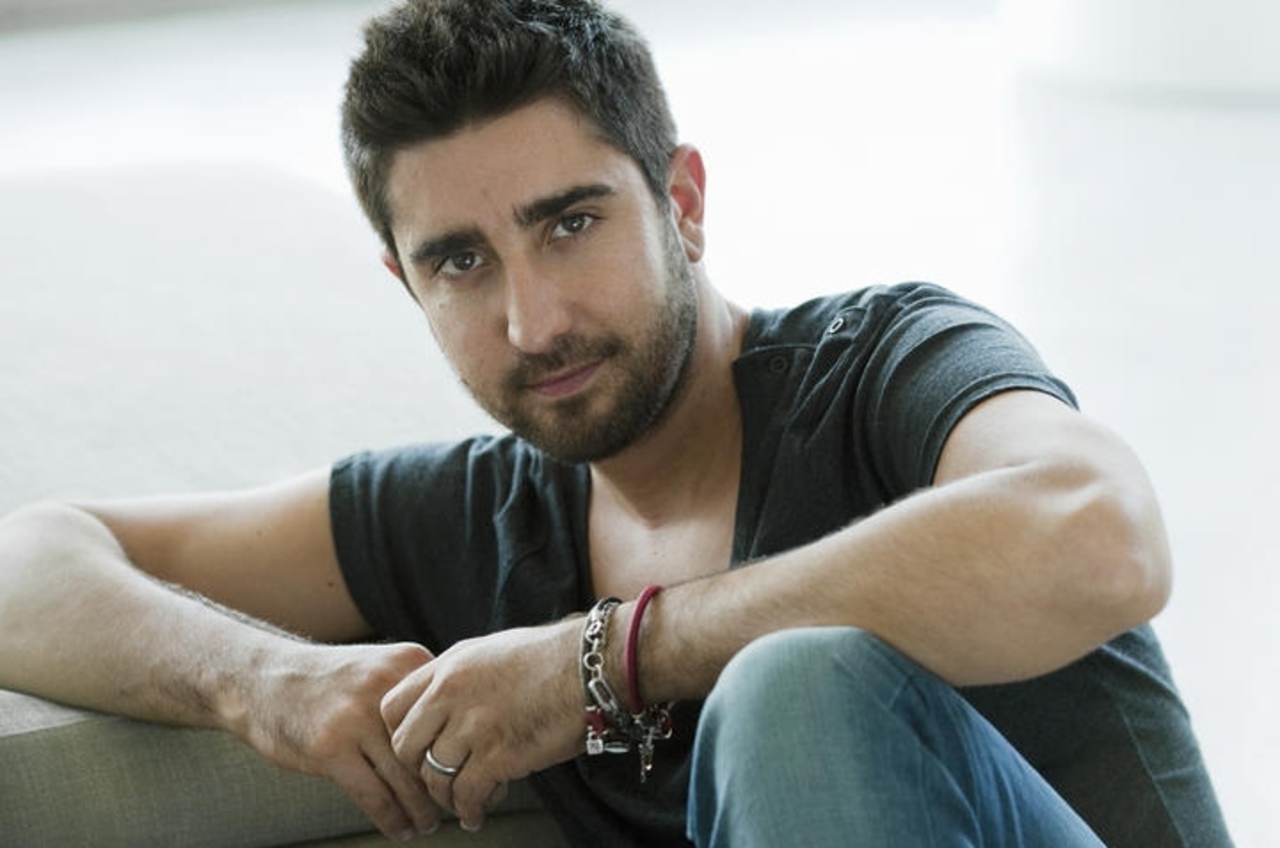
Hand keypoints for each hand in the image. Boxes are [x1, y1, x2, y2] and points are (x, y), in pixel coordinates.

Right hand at [229, 641, 443, 839]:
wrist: (265, 678)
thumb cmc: (331, 682)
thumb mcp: (380, 668)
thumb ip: (416, 692)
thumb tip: (461, 735)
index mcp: (407, 662)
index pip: (448, 715)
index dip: (463, 751)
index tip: (474, 776)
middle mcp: (386, 686)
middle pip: (429, 749)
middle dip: (445, 786)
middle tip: (457, 808)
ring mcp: (356, 717)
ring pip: (405, 778)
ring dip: (422, 811)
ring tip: (429, 825)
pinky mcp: (330, 748)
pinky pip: (373, 795)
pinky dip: (391, 819)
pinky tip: (400, 830)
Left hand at [380, 620, 584, 831]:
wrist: (591, 666)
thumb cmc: (552, 658)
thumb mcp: (491, 652)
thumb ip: (462, 676)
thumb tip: (448, 702)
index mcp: (449, 666)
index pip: (392, 706)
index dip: (399, 733)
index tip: (416, 748)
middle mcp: (452, 693)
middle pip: (404, 746)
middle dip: (416, 769)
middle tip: (434, 780)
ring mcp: (473, 725)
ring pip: (433, 776)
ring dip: (446, 796)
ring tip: (460, 803)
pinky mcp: (498, 755)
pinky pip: (466, 794)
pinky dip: (470, 810)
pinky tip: (477, 813)